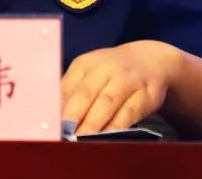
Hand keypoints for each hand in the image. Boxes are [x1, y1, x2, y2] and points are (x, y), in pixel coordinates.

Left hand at [60, 40, 179, 134]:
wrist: (151, 61)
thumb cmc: (112, 73)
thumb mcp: (90, 74)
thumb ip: (72, 92)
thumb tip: (54, 119)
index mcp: (86, 63)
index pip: (67, 86)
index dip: (57, 108)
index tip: (50, 126)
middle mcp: (106, 68)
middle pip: (86, 92)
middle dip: (73, 116)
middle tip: (64, 136)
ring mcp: (128, 80)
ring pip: (107, 102)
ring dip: (93, 124)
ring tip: (81, 141)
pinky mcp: (146, 95)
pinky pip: (129, 113)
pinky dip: (116, 127)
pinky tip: (106, 138)